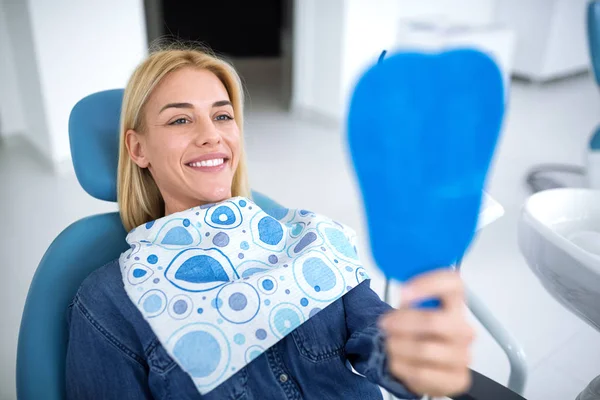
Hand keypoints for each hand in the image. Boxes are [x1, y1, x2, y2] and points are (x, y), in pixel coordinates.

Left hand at [378, 269, 474, 397]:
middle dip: (402, 323)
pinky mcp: (458, 379)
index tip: (403, 292)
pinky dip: (402, 367)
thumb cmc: (418, 330)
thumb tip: (399, 282)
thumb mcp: (412, 307)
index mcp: (455, 303)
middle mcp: (464, 328)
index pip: (453, 283)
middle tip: (385, 324)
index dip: (428, 284)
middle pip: (434, 322)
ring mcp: (464, 355)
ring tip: (391, 343)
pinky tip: (399, 361)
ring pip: (424, 350)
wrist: (426, 364)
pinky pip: (423, 374)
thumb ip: (409, 294)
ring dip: (398, 346)